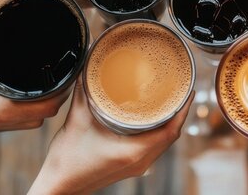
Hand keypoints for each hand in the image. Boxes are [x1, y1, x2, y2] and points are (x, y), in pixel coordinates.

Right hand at [0, 56, 69, 135]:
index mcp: (14, 108)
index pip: (55, 97)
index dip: (68, 80)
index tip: (73, 61)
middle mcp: (24, 118)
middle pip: (59, 100)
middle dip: (68, 80)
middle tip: (73, 58)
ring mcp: (24, 122)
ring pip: (53, 105)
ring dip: (61, 88)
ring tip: (67, 66)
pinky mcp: (22, 121)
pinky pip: (45, 109)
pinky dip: (51, 95)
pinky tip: (54, 80)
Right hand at [29, 79, 193, 193]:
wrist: (59, 185)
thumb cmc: (67, 159)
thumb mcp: (77, 120)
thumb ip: (84, 91)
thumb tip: (88, 65)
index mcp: (134, 151)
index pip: (172, 130)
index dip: (183, 110)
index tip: (188, 90)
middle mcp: (141, 161)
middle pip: (172, 136)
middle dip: (179, 113)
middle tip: (182, 90)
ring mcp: (137, 166)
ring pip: (164, 142)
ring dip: (171, 123)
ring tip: (172, 101)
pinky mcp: (131, 166)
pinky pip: (155, 147)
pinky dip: (160, 132)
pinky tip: (155, 119)